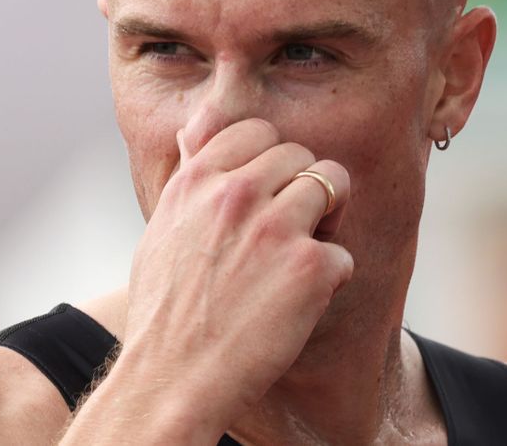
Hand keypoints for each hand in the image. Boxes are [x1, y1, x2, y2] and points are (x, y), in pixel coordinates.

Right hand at [118, 117, 352, 436]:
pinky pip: (344, 254)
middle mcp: (237, 194)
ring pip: (335, 184)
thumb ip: (189, 178)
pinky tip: (298, 305)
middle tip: (288, 230)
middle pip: (301, 155)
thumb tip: (193, 128)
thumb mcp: (162, 229)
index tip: (267, 189)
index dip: (269, 158)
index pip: (257, 131)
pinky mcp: (310, 268)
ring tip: (302, 256)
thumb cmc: (165, 312)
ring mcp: (276, 228)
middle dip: (302, 187)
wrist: (171, 379)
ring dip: (328, 219)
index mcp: (197, 180)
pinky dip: (329, 281)